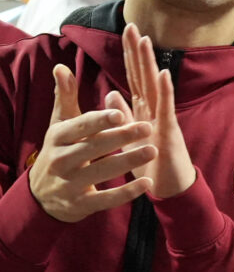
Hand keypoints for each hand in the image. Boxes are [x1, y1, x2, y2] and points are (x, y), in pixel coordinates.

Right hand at [28, 64, 155, 221]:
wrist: (43, 195)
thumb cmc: (60, 151)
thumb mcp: (60, 125)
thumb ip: (65, 97)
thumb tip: (61, 67)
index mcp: (57, 138)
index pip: (80, 127)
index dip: (99, 121)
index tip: (120, 113)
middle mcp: (61, 161)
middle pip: (94, 148)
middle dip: (121, 137)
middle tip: (148, 127)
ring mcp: (70, 185)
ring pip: (102, 172)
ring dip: (128, 161)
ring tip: (153, 150)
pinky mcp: (82, 204)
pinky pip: (107, 199)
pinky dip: (127, 192)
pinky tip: (147, 183)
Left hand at [114, 23, 196, 198]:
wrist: (170, 187)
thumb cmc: (152, 164)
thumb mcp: (129, 137)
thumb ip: (122, 115)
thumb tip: (110, 92)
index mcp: (143, 110)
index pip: (134, 77)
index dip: (129, 56)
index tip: (125, 32)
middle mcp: (155, 110)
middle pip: (144, 75)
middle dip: (137, 51)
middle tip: (131, 25)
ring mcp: (164, 118)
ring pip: (155, 85)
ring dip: (150, 63)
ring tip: (146, 41)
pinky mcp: (170, 131)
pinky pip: (167, 108)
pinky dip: (167, 91)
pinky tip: (164, 74)